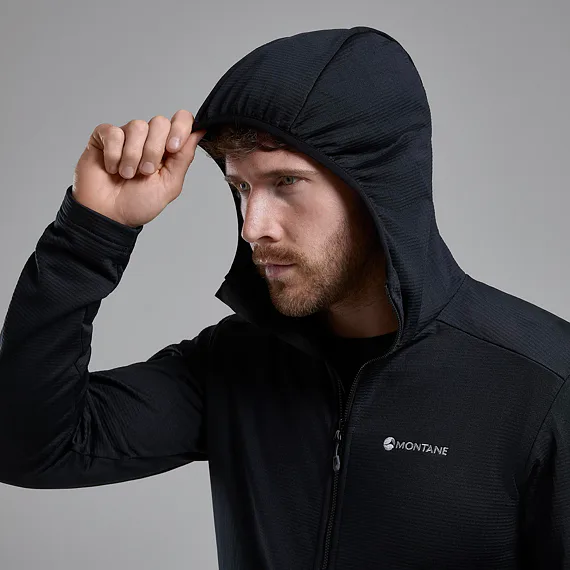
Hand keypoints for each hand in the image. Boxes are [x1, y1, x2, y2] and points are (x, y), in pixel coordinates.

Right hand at [72, 109, 205, 227]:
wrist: (109, 215)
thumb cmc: (138, 204)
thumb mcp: (170, 184)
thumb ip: (184, 157)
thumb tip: (200, 131)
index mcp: (167, 149)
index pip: (182, 120)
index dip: (180, 128)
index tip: (173, 148)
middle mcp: (149, 138)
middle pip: (160, 122)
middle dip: (154, 150)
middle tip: (146, 172)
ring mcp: (127, 136)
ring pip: (137, 126)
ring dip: (133, 156)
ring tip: (127, 175)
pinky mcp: (104, 136)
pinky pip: (114, 132)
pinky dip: (114, 155)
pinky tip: (112, 168)